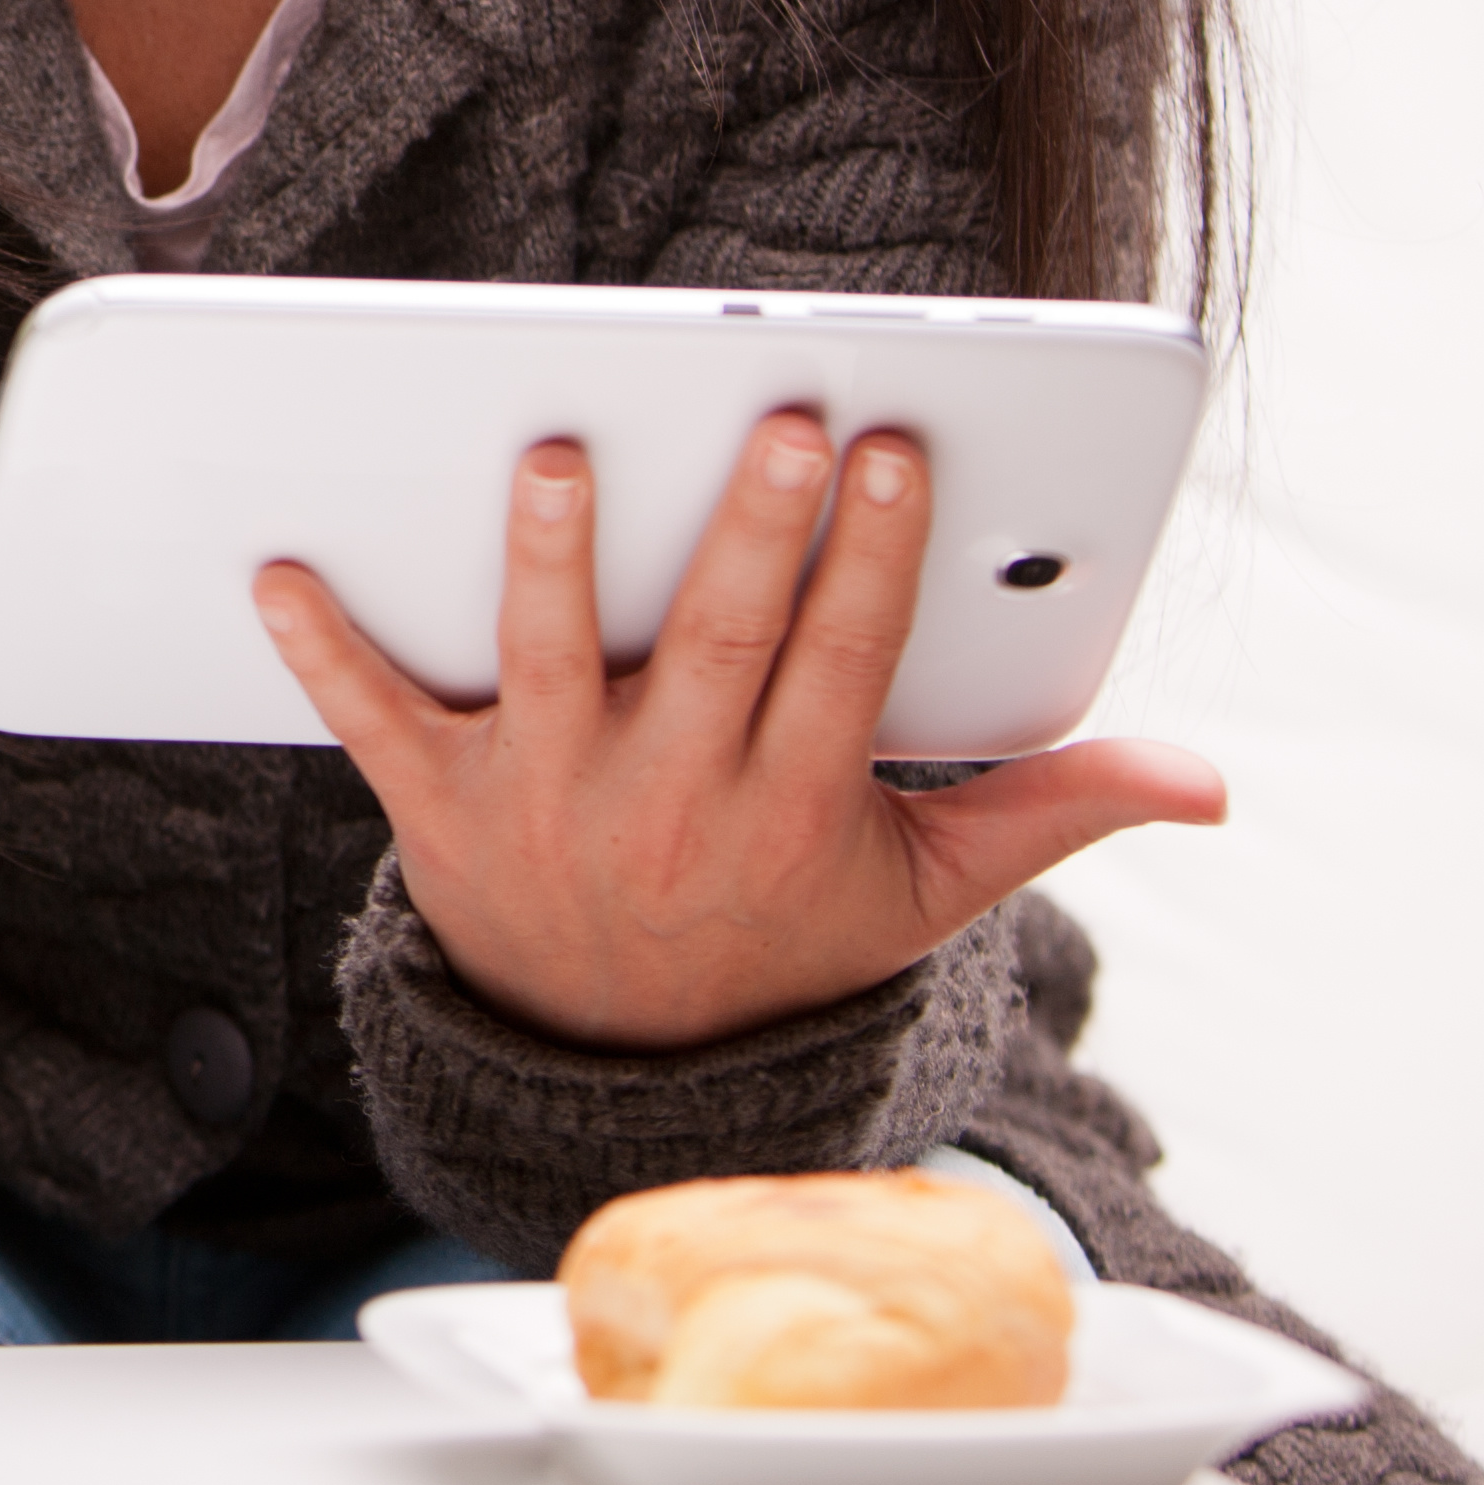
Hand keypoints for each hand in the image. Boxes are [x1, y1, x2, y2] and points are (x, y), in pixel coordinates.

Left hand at [250, 410, 1222, 1051]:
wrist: (615, 1063)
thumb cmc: (780, 933)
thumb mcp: (920, 894)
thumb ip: (1050, 816)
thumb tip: (1206, 779)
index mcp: (794, 810)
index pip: (842, 668)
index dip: (872, 561)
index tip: (891, 452)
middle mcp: (669, 800)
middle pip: (718, 649)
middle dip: (753, 536)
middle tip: (773, 421)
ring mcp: (545, 800)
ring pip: (548, 661)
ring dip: (554, 560)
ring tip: (558, 455)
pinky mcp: (434, 804)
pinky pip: (371, 713)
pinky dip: (323, 645)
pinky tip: (277, 565)